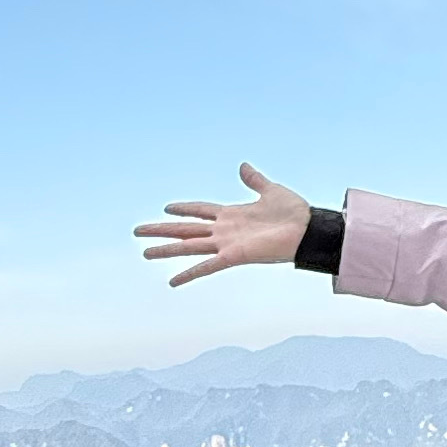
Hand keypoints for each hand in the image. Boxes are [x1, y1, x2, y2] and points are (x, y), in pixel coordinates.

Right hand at [137, 164, 311, 283]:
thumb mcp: (271, 190)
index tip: (167, 208)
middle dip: (162, 230)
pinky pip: (206, 266)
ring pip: (188, 247)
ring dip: (166, 249)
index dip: (184, 208)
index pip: (200, 210)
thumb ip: (254, 180)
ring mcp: (226, 244)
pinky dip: (189, 274)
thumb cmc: (294, 212)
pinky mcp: (233, 256)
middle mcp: (224, 230)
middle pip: (186, 229)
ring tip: (144, 252)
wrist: (308, 229)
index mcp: (231, 214)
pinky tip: (172, 281)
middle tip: (138, 231)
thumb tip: (243, 166)